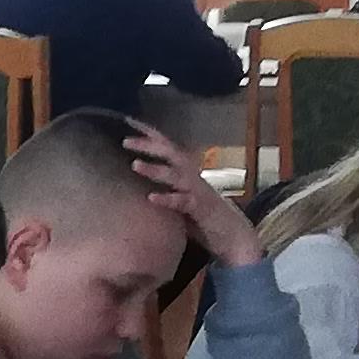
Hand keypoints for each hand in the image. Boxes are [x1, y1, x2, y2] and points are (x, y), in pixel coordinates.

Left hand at [121, 120, 257, 266]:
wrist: (233, 236)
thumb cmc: (204, 218)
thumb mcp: (181, 197)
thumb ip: (166, 187)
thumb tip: (139, 181)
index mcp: (186, 172)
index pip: (167, 147)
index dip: (149, 134)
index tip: (128, 122)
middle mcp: (192, 177)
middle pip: (171, 154)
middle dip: (149, 145)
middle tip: (125, 141)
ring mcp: (197, 192)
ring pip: (176, 175)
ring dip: (155, 169)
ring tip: (134, 165)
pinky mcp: (201, 209)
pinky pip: (183, 202)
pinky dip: (168, 199)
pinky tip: (151, 198)